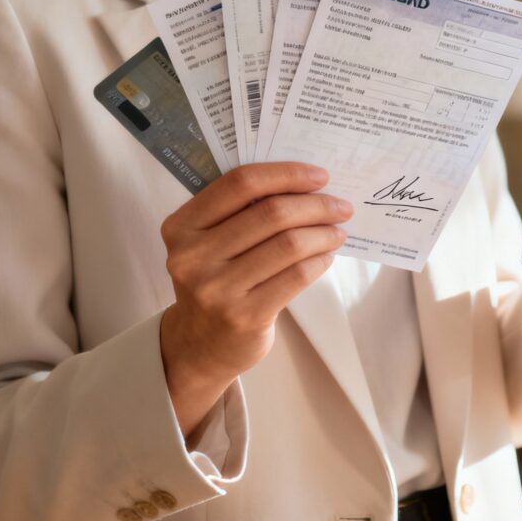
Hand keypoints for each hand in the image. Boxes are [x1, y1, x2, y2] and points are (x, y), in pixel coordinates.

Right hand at [158, 163, 351, 436]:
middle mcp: (193, 256)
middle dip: (315, 205)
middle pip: (270, 213)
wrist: (199, 346)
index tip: (319, 175)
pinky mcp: (245, 316)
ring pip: (288, 245)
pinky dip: (319, 260)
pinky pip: (296, 276)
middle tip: (340, 206)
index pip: (240, 183)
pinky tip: (327, 256)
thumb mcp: (208, 242)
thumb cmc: (215, 280)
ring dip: (323, 233)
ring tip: (337, 231)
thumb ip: (240, 211)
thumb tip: (306, 184)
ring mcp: (217, 289)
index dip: (286, 174)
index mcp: (181, 226)